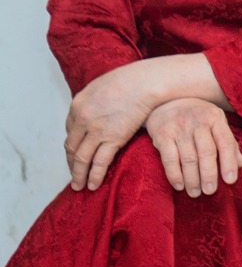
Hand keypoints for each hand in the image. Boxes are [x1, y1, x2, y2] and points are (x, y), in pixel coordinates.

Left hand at [66, 62, 165, 190]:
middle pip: (71, 147)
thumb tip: (97, 110)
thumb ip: (94, 101)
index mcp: (77, 105)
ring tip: (79, 186)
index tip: (77, 153)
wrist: (145, 81)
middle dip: (71, 164)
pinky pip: (99, 162)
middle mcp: (82, 119)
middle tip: (73, 175)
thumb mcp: (102, 86)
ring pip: (81, 158)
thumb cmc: (130, 80)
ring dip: (78, 174)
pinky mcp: (113, 138)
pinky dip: (94, 175)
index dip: (73, 145)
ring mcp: (96, 130)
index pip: (70, 131)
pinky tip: (93, 185)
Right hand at [145, 98, 241, 196]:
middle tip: (210, 191)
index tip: (231, 181)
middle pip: (206, 152)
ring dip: (192, 178)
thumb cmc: (197, 117)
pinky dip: (174, 174)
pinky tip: (179, 186)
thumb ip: (228, 143)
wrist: (165, 100)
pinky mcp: (162, 134)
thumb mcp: (215, 123)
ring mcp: (179, 127)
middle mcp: (198, 121)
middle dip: (209, 174)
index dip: (229, 162)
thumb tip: (241, 164)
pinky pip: (169, 158)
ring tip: (195, 193)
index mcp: (215, 118)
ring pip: (188, 157)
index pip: (225, 142)